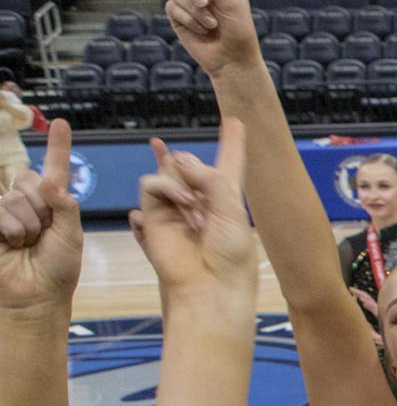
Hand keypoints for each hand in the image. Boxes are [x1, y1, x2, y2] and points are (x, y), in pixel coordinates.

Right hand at [0, 121, 83, 310]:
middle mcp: (24, 201)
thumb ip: (65, 205)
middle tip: (40, 236)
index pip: (53, 169)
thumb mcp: (71, 234)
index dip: (57, 146)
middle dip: (40, 211)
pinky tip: (9, 243)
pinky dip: (8, 228)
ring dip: (25, 225)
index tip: (60, 123)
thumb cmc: (57, 269)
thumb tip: (51, 182)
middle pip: (29, 182)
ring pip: (13, 198)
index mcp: (50, 202)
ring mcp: (3, 210)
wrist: (37, 295)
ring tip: (25, 243)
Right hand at [129, 125, 253, 300]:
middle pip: (189, 162)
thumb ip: (208, 177)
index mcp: (228, 199)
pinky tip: (179, 209)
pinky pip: (151, 183)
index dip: (233, 142)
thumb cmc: (230, 253)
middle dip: (195, 169)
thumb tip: (175, 160)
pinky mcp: (154, 215)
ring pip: (168, 169)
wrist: (209, 284)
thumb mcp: (231, 209)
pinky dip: (165, 189)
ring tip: (194, 214)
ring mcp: (175, 207)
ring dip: (180, 184)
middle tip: (203, 202)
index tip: (236, 121)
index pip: (230, 163)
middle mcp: (201, 199)